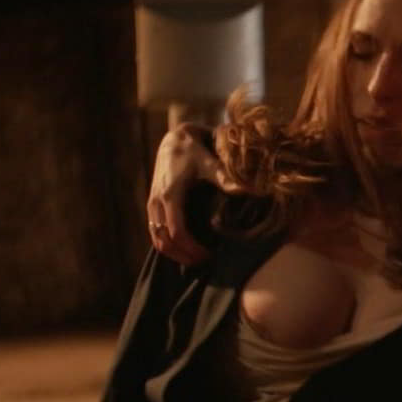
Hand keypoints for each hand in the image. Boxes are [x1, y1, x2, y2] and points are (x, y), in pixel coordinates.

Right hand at [146, 122, 240, 264]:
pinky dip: (168, 244)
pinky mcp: (153, 205)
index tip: (208, 255)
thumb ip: (225, 178)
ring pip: (156, 239)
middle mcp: (157, 203)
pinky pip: (155, 232)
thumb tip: (248, 190)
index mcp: (170, 195)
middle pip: (163, 241)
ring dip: (174, 253)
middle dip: (182, 255)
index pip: (176, 231)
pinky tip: (186, 248)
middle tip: (204, 262)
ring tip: (196, 259)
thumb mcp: (209, 163)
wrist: (174, 139)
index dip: (191, 248)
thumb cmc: (193, 151)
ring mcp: (152, 205)